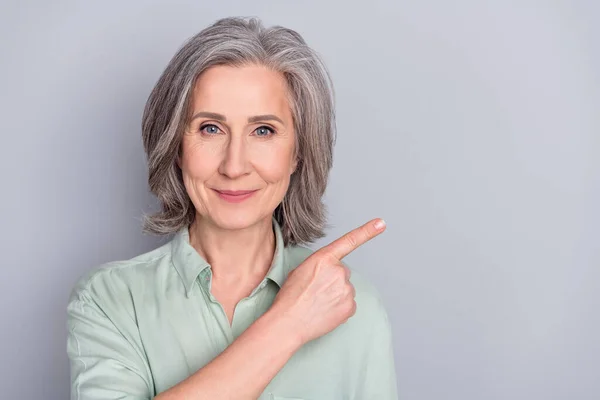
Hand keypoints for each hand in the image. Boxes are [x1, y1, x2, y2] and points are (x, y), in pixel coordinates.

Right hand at [270, 218, 385, 344]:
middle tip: (315, 292)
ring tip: (317, 303)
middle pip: (342, 273)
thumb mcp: (300, 270)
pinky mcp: (350, 306)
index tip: (381, 223)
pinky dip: (339, 308)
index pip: (349, 241)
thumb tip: (327, 274)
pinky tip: (325, 312)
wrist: (288, 322)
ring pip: (345, 289)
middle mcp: (339, 271)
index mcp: (324, 258)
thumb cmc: (290, 297)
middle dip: (332, 280)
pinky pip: (348, 304)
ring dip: (335, 295)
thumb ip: (319, 266)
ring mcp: (346, 289)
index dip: (367, 231)